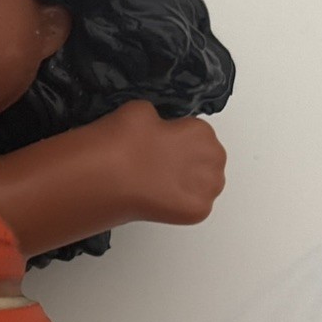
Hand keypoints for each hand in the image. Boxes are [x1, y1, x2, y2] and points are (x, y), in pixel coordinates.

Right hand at [114, 100, 226, 224]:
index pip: (197, 134)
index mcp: (203, 131)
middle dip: (187, 163)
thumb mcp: (140, 110)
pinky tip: (161, 199)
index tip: (161, 147)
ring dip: (187, 184)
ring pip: (204, 184)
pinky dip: (180, 205)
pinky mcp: (198, 211)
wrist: (107, 179)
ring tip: (160, 184)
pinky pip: (195, 205)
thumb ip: (159, 119)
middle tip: (159, 167)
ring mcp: (208, 188)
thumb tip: (157, 127)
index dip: (177, 140)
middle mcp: (214, 159)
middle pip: (206, 160)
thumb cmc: (122, 145)